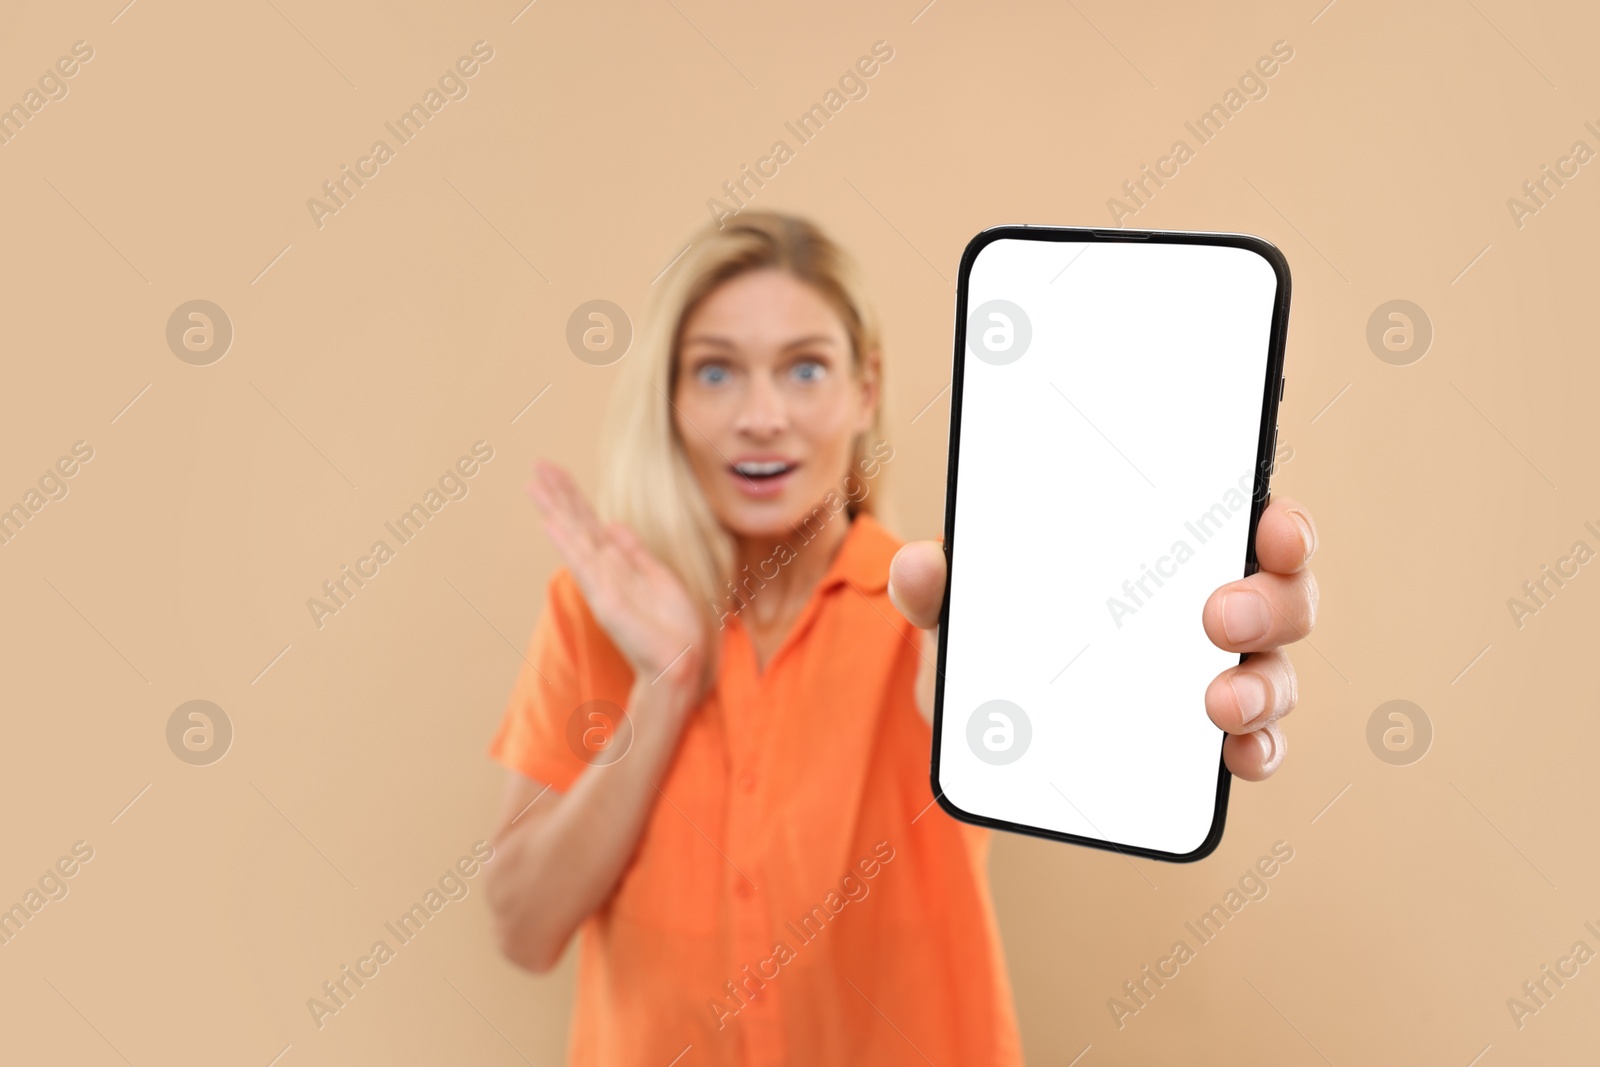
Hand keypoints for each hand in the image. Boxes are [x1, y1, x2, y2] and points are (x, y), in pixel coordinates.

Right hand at [526, 460, 704, 691]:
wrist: (680, 659)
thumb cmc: (672, 624)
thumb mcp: (657, 576)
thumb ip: (634, 551)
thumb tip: (614, 524)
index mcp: (617, 563)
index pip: (590, 521)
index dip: (573, 496)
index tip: (555, 471)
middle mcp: (604, 569)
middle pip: (577, 523)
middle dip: (558, 493)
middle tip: (536, 464)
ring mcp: (601, 582)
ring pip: (575, 536)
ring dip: (554, 509)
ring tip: (533, 483)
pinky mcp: (604, 597)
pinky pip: (583, 563)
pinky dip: (566, 542)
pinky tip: (550, 522)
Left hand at [887, 496, 1318, 781]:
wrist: (979, 726)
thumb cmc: (992, 637)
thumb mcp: (959, 610)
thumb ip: (938, 586)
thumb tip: (917, 567)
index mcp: (1161, 545)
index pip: (1243, 517)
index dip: (1276, 519)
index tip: (1268, 527)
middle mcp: (1207, 602)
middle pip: (1279, 592)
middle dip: (1266, 601)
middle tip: (1218, 616)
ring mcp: (1215, 672)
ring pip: (1275, 670)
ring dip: (1261, 686)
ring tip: (1218, 703)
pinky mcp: (1205, 738)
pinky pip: (1254, 742)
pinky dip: (1256, 750)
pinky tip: (1236, 757)